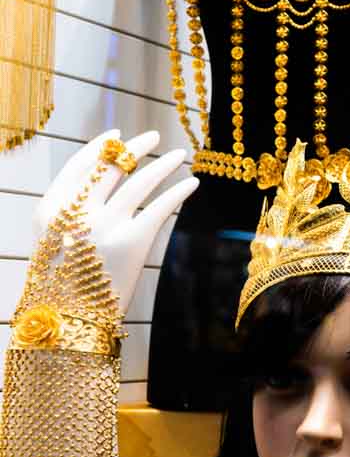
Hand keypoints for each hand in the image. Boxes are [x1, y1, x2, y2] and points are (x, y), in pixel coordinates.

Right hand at [31, 131, 197, 315]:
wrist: (69, 321)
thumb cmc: (61, 281)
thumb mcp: (52, 240)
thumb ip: (70, 210)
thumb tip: (101, 178)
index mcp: (51, 209)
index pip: (79, 165)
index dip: (100, 147)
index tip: (117, 135)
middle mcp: (77, 213)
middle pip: (111, 167)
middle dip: (135, 148)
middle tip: (153, 135)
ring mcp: (105, 227)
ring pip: (140, 182)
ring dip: (163, 163)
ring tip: (180, 154)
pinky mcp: (133, 242)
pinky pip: (161, 207)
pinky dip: (179, 191)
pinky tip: (193, 182)